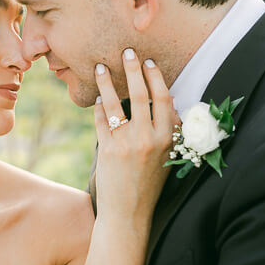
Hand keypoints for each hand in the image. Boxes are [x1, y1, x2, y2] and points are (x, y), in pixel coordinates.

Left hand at [93, 52, 177, 223]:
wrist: (129, 213)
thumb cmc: (149, 184)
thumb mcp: (167, 157)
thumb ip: (167, 129)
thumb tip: (168, 99)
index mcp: (168, 139)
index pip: (165, 99)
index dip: (156, 78)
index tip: (149, 63)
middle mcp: (149, 139)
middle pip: (142, 95)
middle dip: (134, 69)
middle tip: (127, 51)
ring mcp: (128, 144)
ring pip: (117, 104)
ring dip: (107, 82)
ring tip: (100, 67)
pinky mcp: (108, 150)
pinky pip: (102, 120)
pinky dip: (98, 106)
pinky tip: (96, 97)